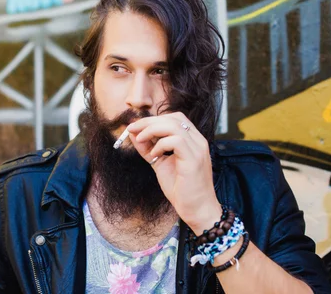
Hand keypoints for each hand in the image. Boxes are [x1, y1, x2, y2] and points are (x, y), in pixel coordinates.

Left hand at [127, 112, 221, 233]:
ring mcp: (198, 149)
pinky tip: (154, 154)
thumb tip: (134, 134)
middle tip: (132, 129)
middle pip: (173, 118)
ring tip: (140, 139)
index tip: (135, 127)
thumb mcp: (160, 164)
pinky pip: (176, 141)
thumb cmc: (181, 190)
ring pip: (174, 125)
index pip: (174, 118)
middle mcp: (198, 141)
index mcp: (192, 140)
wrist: (197, 210)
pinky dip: (161, 144)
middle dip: (149, 121)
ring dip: (152, 129)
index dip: (153, 119)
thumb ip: (149, 148)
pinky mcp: (194, 159)